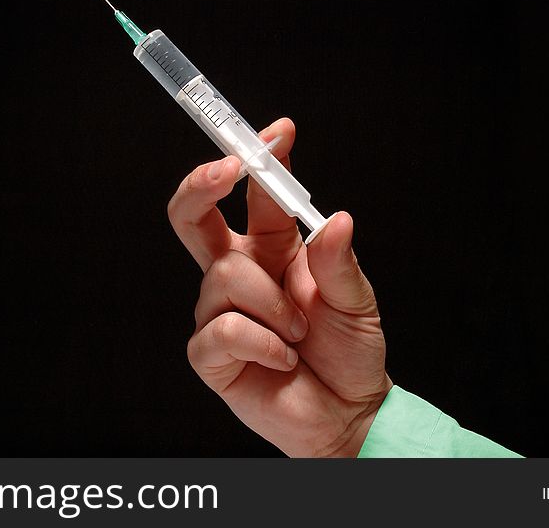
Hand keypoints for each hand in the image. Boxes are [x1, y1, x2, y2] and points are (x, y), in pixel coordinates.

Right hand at [168, 118, 391, 456]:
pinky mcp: (210, 352)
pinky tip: (283, 360)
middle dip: (201, 182)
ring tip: (298, 333)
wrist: (348, 415)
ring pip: (225, 274)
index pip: (253, 193)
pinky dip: (263, 342)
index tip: (279, 133)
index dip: (260, 156)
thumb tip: (336, 218)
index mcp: (271, 248)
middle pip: (192, 215)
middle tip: (228, 167)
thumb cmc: (350, 353)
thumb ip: (338, 260)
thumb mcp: (355, 299)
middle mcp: (238, 272)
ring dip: (273, 302)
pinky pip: (223, 327)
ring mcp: (219, 310)